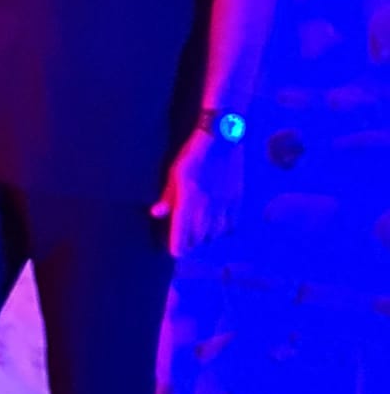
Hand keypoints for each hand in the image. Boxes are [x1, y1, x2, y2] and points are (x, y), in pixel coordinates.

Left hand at [150, 130, 244, 256]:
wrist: (222, 140)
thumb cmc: (193, 154)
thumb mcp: (174, 172)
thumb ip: (167, 196)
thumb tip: (156, 214)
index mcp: (189, 194)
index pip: (182, 227)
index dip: (178, 243)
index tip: (174, 253)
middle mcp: (208, 202)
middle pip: (200, 234)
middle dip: (191, 243)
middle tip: (185, 246)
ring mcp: (225, 201)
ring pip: (217, 232)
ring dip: (207, 239)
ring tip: (199, 239)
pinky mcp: (238, 198)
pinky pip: (233, 224)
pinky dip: (225, 231)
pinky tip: (219, 230)